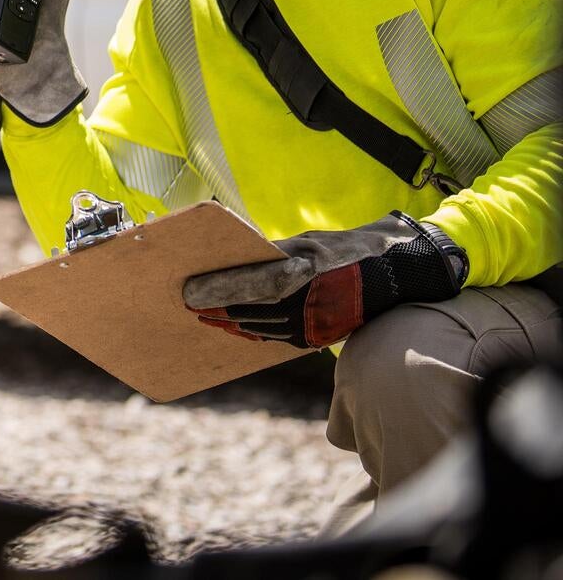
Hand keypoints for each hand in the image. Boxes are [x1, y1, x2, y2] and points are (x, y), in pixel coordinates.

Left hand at [183, 213, 468, 348]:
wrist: (394, 276)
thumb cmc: (345, 251)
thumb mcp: (308, 243)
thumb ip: (272, 254)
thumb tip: (235, 259)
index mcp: (303, 273)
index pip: (248, 284)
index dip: (216, 289)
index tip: (188, 292)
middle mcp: (306, 302)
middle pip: (248, 309)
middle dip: (215, 307)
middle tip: (187, 305)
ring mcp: (312, 324)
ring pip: (259, 326)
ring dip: (229, 323)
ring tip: (205, 318)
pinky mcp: (316, 338)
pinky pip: (275, 337)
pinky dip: (253, 332)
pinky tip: (236, 327)